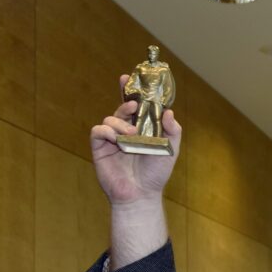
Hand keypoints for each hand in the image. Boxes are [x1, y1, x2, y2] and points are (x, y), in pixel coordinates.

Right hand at [90, 75, 181, 205]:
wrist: (141, 194)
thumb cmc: (156, 173)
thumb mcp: (170, 150)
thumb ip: (172, 130)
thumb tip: (169, 111)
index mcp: (142, 128)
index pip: (136, 106)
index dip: (131, 91)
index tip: (129, 77)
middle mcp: (126, 131)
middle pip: (121, 108)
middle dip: (125, 102)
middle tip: (133, 106)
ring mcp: (112, 139)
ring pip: (110, 118)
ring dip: (119, 122)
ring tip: (131, 135)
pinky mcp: (100, 148)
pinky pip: (98, 131)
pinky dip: (106, 131)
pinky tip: (117, 139)